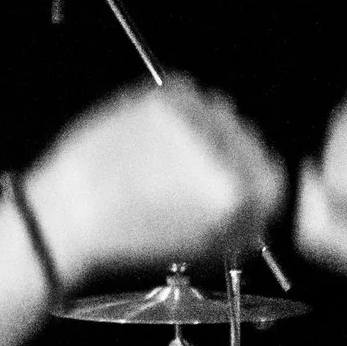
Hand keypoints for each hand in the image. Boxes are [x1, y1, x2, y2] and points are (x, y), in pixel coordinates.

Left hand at [24, 78, 285, 282]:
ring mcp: (193, 119)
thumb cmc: (128, 237)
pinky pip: (192, 96)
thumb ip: (243, 227)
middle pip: (251, 142)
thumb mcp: (199, 248)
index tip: (240, 192)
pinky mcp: (166, 98)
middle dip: (230, 158)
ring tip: (167, 158)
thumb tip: (260, 208)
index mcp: (235, 194)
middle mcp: (221, 151)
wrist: (73, 210)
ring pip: (222, 115)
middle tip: (195, 176)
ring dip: (206, 131)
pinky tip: (154, 138)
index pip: (273, 179)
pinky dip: (180, 112)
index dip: (255, 188)